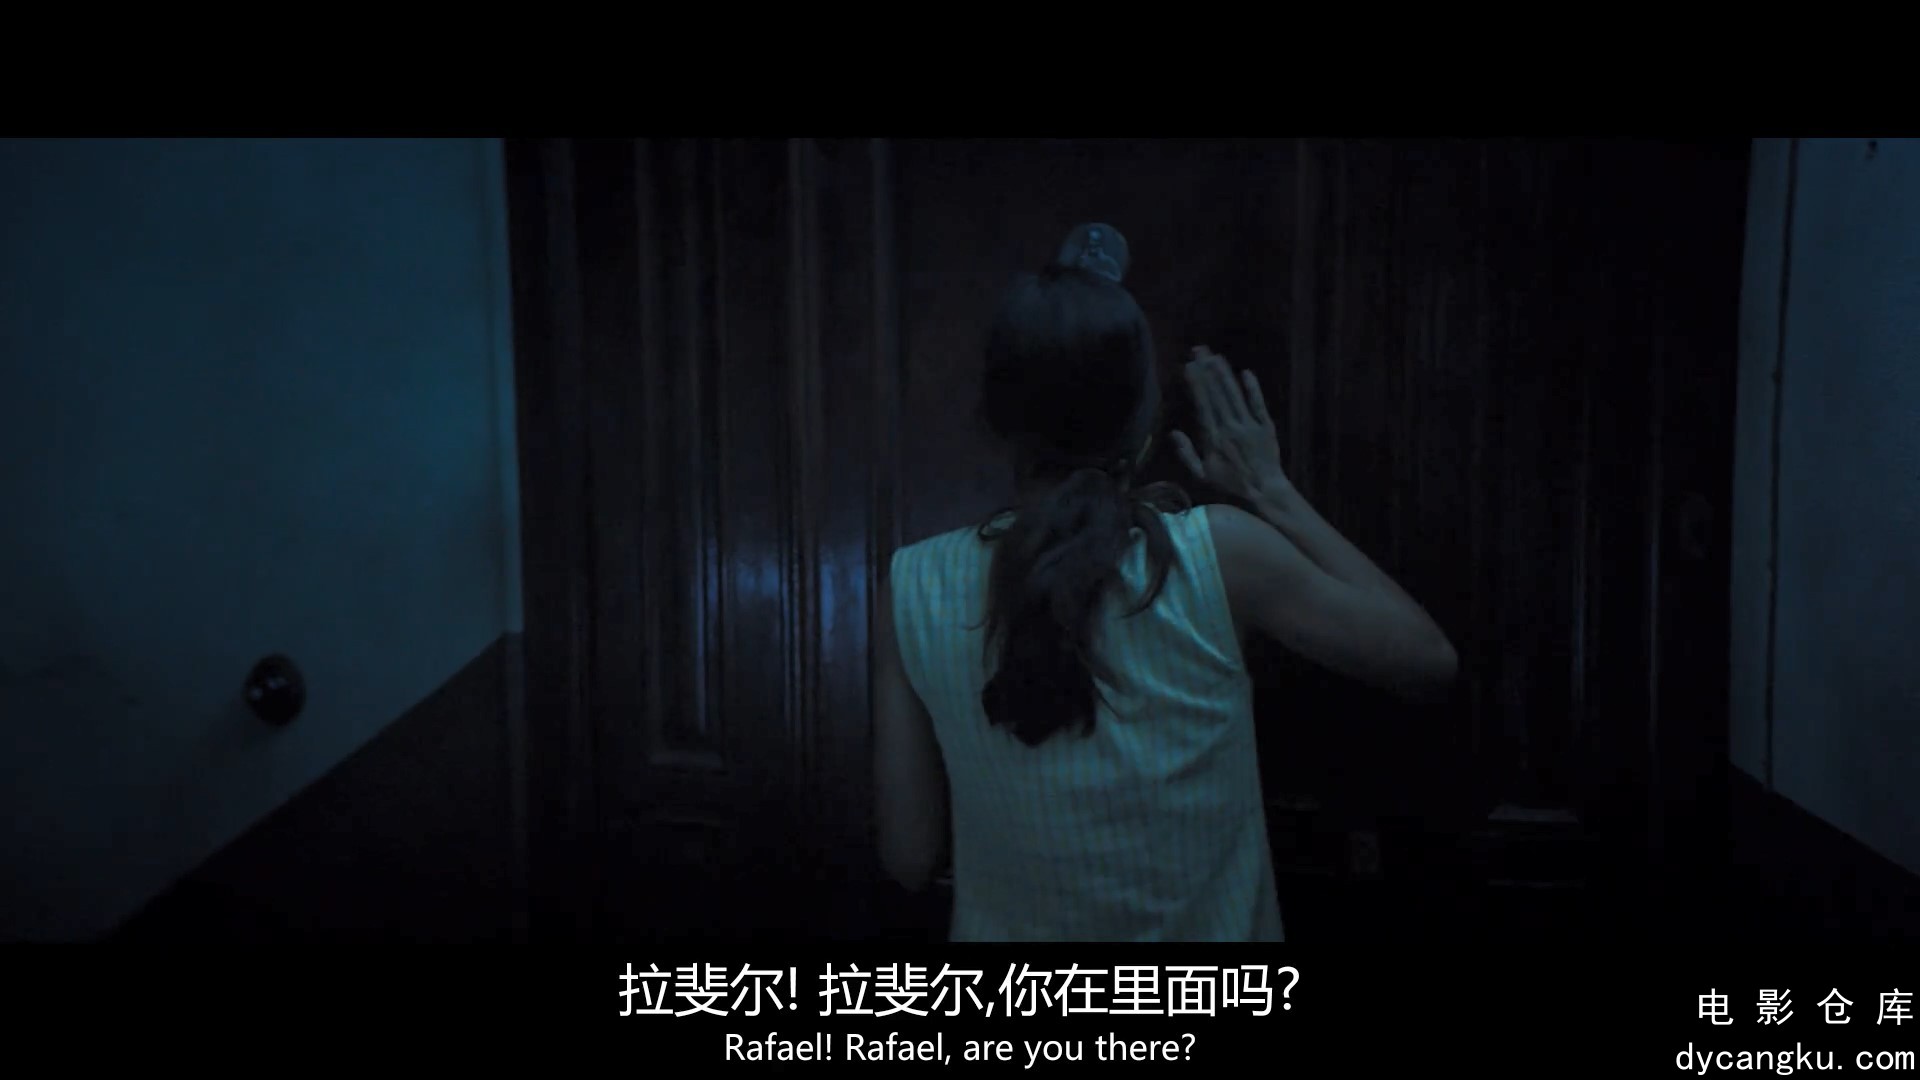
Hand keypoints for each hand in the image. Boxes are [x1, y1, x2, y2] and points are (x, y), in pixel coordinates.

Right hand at [1170, 346, 1289, 502]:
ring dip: (1224, 374)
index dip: (1196, 384)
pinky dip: (1252, 389)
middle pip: (1217, 394)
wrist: (1264, 490)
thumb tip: (1173, 432)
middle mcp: (1230, 426)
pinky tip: (1246, 372)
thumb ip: (1186, 454)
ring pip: (1234, 395)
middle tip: (1199, 350)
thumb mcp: (1202, 474)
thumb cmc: (1231, 483)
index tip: (1188, 366)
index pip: (1203, 405)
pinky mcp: (1266, 425)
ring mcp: (1249, 424)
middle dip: (1207, 370)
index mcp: (1213, 437)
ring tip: (1215, 356)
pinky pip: (1257, 404)